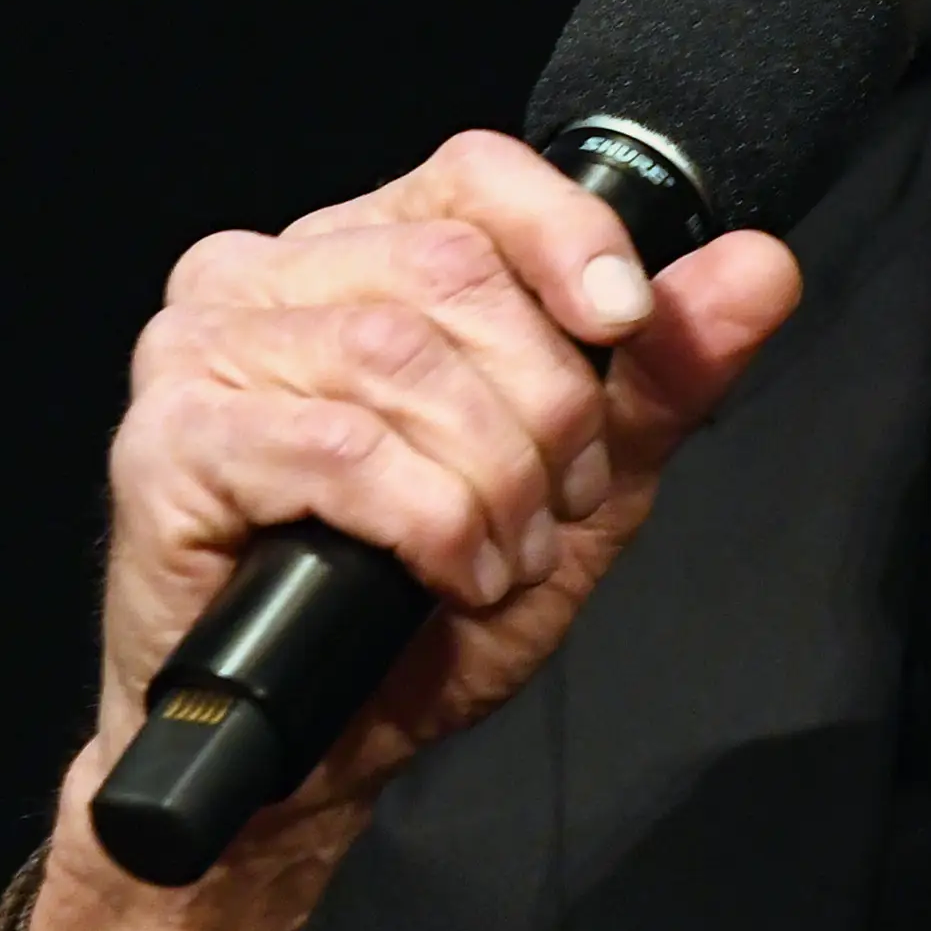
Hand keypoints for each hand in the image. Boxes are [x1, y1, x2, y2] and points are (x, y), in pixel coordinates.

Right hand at [83, 128, 804, 851]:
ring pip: (402, 357)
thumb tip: (762, 268)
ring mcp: (202, 350)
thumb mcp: (582, 483)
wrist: (312, 755)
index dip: (568, 236)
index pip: (475, 175)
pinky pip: (337, 445)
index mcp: (361, 253)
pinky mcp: (168, 441)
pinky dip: (427, 519)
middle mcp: (265, 275)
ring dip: (491, 479)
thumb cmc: (423, 609)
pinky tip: (443, 573)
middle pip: (456, 274)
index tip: (626, 323)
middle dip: (545, 405)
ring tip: (500, 554)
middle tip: (556, 504)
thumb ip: (665, 374)